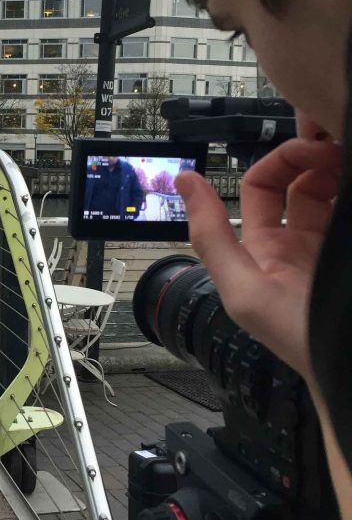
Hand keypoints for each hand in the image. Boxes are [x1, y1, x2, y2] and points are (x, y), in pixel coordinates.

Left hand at [175, 129, 341, 382]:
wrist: (351, 368)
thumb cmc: (298, 341)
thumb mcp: (245, 290)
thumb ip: (213, 235)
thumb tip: (184, 182)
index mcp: (268, 249)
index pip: (266, 187)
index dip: (280, 162)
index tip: (309, 150)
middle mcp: (303, 243)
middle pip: (308, 181)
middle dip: (317, 158)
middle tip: (338, 151)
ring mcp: (335, 247)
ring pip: (337, 191)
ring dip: (341, 170)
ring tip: (351, 162)